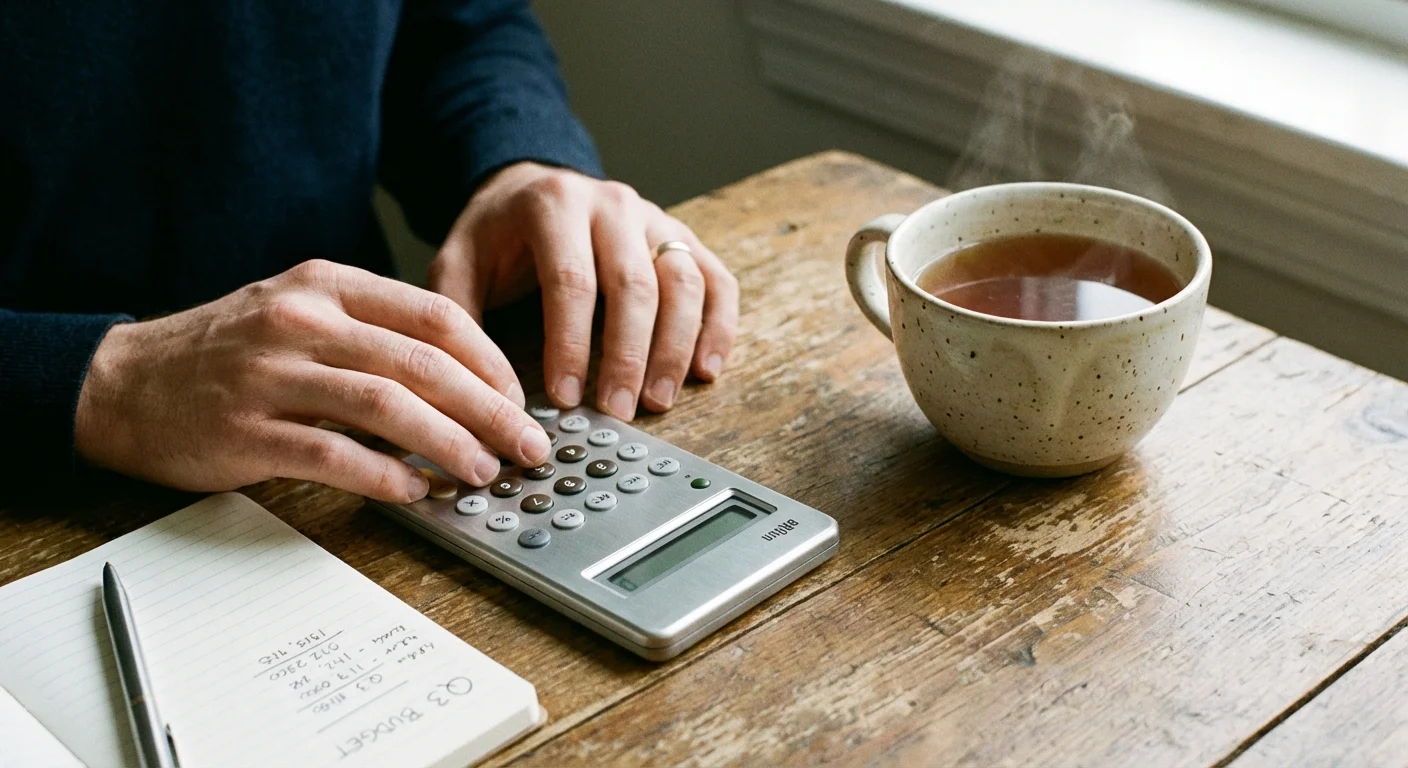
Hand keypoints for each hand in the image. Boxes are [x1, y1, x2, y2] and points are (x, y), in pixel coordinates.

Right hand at [75, 260, 552, 501]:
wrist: (120, 383)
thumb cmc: (224, 353)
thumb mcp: (299, 313)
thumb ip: (373, 334)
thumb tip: (463, 383)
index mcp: (327, 285)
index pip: (435, 315)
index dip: (491, 360)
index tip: (519, 397)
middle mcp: (304, 320)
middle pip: (425, 363)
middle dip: (491, 409)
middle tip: (528, 444)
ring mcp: (273, 375)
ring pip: (389, 406)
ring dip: (449, 444)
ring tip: (483, 471)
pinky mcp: (248, 431)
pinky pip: (334, 455)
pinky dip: (384, 476)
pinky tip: (415, 492)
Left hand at [429, 162, 739, 418]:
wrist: (532, 186)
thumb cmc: (496, 235)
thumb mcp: (458, 262)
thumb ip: (461, 316)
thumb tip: (485, 390)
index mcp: (554, 204)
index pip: (571, 280)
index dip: (572, 343)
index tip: (567, 397)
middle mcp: (612, 204)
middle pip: (635, 284)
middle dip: (628, 356)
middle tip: (618, 410)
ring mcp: (655, 219)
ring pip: (683, 282)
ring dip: (675, 347)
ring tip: (658, 400)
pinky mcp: (683, 237)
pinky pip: (716, 280)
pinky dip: (718, 327)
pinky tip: (704, 371)